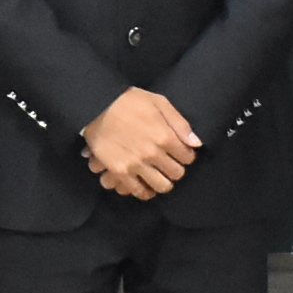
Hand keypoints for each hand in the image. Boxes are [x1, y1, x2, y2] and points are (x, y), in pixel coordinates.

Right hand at [79, 87, 199, 202]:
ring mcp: (135, 164)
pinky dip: (145, 192)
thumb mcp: (158, 102)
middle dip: (177, 169)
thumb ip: (180, 123)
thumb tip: (196, 143)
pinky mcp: (119, 171)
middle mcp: (152, 153)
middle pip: (177, 173)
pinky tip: (147, 186)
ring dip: (164, 182)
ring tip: (160, 176)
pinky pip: (138, 191)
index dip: (187, 156)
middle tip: (170, 164)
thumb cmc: (127, 100)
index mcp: (164, 136)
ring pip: (161, 186)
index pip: (188, 157)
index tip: (182, 154)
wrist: (96, 105)